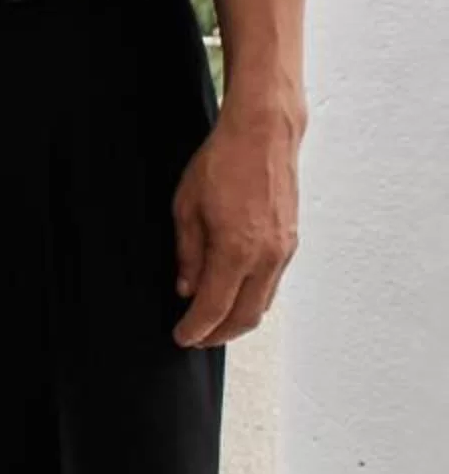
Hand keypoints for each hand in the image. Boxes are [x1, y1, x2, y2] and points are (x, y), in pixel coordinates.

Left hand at [171, 100, 301, 346]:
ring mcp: (284, 251)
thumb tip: (186, 287)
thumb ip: (187, 252)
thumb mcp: (186, 206)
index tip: (181, 337)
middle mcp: (267, 257)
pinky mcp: (291, 243)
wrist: (262, 135)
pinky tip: (234, 294)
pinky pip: (271, 284)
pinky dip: (252, 298)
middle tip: (195, 338)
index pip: (215, 307)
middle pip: (245, 317)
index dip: (196, 329)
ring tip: (211, 322)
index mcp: (237, 249)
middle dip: (219, 334)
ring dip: (237, 320)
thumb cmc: (221, 162)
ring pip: (263, 304)